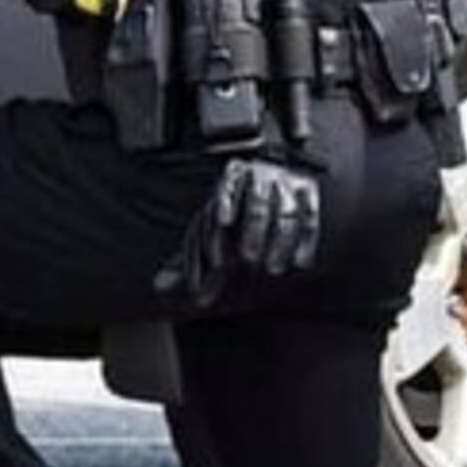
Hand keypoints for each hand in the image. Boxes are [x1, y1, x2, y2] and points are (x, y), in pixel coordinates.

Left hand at [152, 156, 324, 309]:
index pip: (219, 204)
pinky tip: (299, 265)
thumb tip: (157, 287)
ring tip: (272, 270)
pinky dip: (306, 240)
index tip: (216, 260)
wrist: (274, 186)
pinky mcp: (308, 193)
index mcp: (227, 183)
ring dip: (280, 240)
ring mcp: (285, 183)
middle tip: (247, 260)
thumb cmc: (232, 220)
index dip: (218, 232)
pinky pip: (310, 216)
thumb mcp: (209, 238)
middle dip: (253, 230)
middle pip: (255, 201)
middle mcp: (257, 178)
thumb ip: (188, 263)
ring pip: (284, 210)